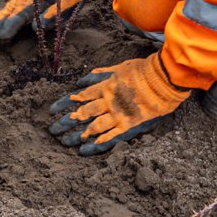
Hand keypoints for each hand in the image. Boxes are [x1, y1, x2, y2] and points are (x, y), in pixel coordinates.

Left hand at [49, 54, 190, 154]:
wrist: (164, 79)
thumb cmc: (144, 70)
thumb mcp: (120, 67)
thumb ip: (102, 74)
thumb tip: (84, 79)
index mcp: (105, 86)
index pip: (80, 96)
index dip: (65, 104)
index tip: (52, 110)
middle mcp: (108, 101)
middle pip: (82, 113)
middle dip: (66, 122)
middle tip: (53, 130)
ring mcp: (118, 113)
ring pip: (93, 126)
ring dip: (78, 134)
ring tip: (66, 142)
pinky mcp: (129, 124)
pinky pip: (111, 135)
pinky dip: (98, 143)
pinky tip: (85, 150)